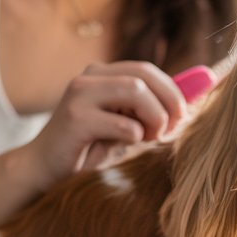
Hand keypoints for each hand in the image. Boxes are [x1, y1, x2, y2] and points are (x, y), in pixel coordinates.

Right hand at [24, 62, 186, 187]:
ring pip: (137, 93)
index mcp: (102, 74)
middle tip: (171, 128)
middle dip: (169, 102)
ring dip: (154, 118)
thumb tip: (193, 99)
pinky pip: (123, 123)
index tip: (182, 115)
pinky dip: (134, 136)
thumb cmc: (88, 147)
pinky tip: (126, 144)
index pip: (147, 70)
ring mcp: (81, 95)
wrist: (42, 167)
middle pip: (145, 76)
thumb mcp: (123, 124)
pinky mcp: (76, 118)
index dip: (173, 90)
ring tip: (149, 137)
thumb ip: (149, 110)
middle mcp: (90, 77)